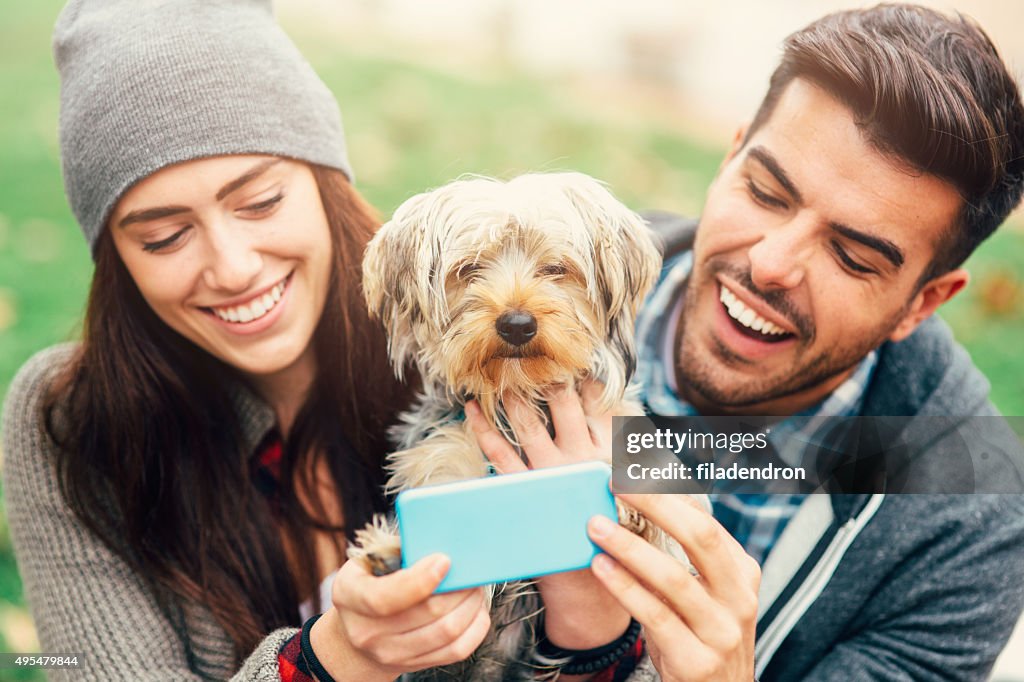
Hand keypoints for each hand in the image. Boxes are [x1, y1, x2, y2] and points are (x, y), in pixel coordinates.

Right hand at [311, 553, 490, 680]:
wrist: (354, 635)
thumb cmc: (370, 584)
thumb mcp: (369, 562)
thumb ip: (399, 552)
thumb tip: (443, 541)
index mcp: (349, 596)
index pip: (384, 598)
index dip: (419, 581)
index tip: (445, 560)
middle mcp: (365, 631)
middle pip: (427, 613)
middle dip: (458, 588)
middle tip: (472, 570)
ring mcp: (389, 654)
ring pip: (446, 632)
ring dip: (470, 605)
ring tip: (475, 587)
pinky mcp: (413, 666)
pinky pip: (456, 651)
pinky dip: (474, 628)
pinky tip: (475, 610)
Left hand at [465, 380, 629, 651]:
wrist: (591, 582)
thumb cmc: (615, 530)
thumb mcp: (638, 493)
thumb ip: (639, 458)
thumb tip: (635, 424)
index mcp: (610, 454)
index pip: (597, 403)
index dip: (583, 377)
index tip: (570, 355)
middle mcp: (579, 458)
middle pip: (560, 404)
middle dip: (545, 375)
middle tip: (528, 353)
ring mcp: (549, 474)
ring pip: (527, 423)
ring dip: (511, 395)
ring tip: (497, 372)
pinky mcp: (523, 492)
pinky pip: (499, 454)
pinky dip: (483, 429)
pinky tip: (470, 410)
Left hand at [587, 492, 760, 680]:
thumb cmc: (701, 637)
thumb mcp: (706, 593)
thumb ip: (686, 555)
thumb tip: (648, 498)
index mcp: (742, 573)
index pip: (706, 520)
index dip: (669, 492)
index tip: (634, 468)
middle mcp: (739, 599)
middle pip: (700, 536)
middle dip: (656, 504)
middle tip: (616, 482)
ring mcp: (721, 632)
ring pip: (673, 578)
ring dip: (629, 547)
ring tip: (595, 526)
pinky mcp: (696, 661)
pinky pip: (655, 616)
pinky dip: (625, 588)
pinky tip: (600, 567)